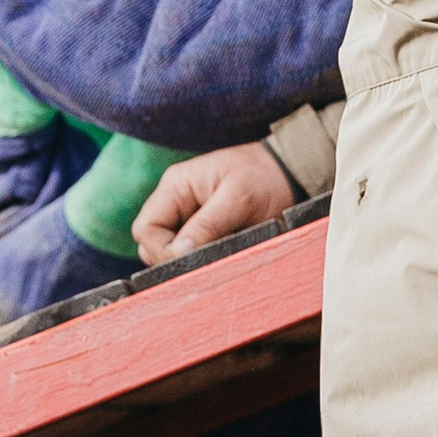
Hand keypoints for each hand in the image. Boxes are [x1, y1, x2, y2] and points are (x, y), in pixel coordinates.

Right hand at [134, 142, 294, 263]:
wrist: (291, 174)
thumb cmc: (266, 177)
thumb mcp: (239, 197)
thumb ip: (207, 224)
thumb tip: (178, 252)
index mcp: (176, 186)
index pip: (146, 228)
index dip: (162, 249)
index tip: (189, 259)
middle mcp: (176, 203)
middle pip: (151, 244)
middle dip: (173, 258)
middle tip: (205, 261)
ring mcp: (189, 219)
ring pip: (170, 254)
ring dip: (189, 262)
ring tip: (219, 256)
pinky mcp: (205, 234)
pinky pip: (191, 255)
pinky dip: (202, 262)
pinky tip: (223, 257)